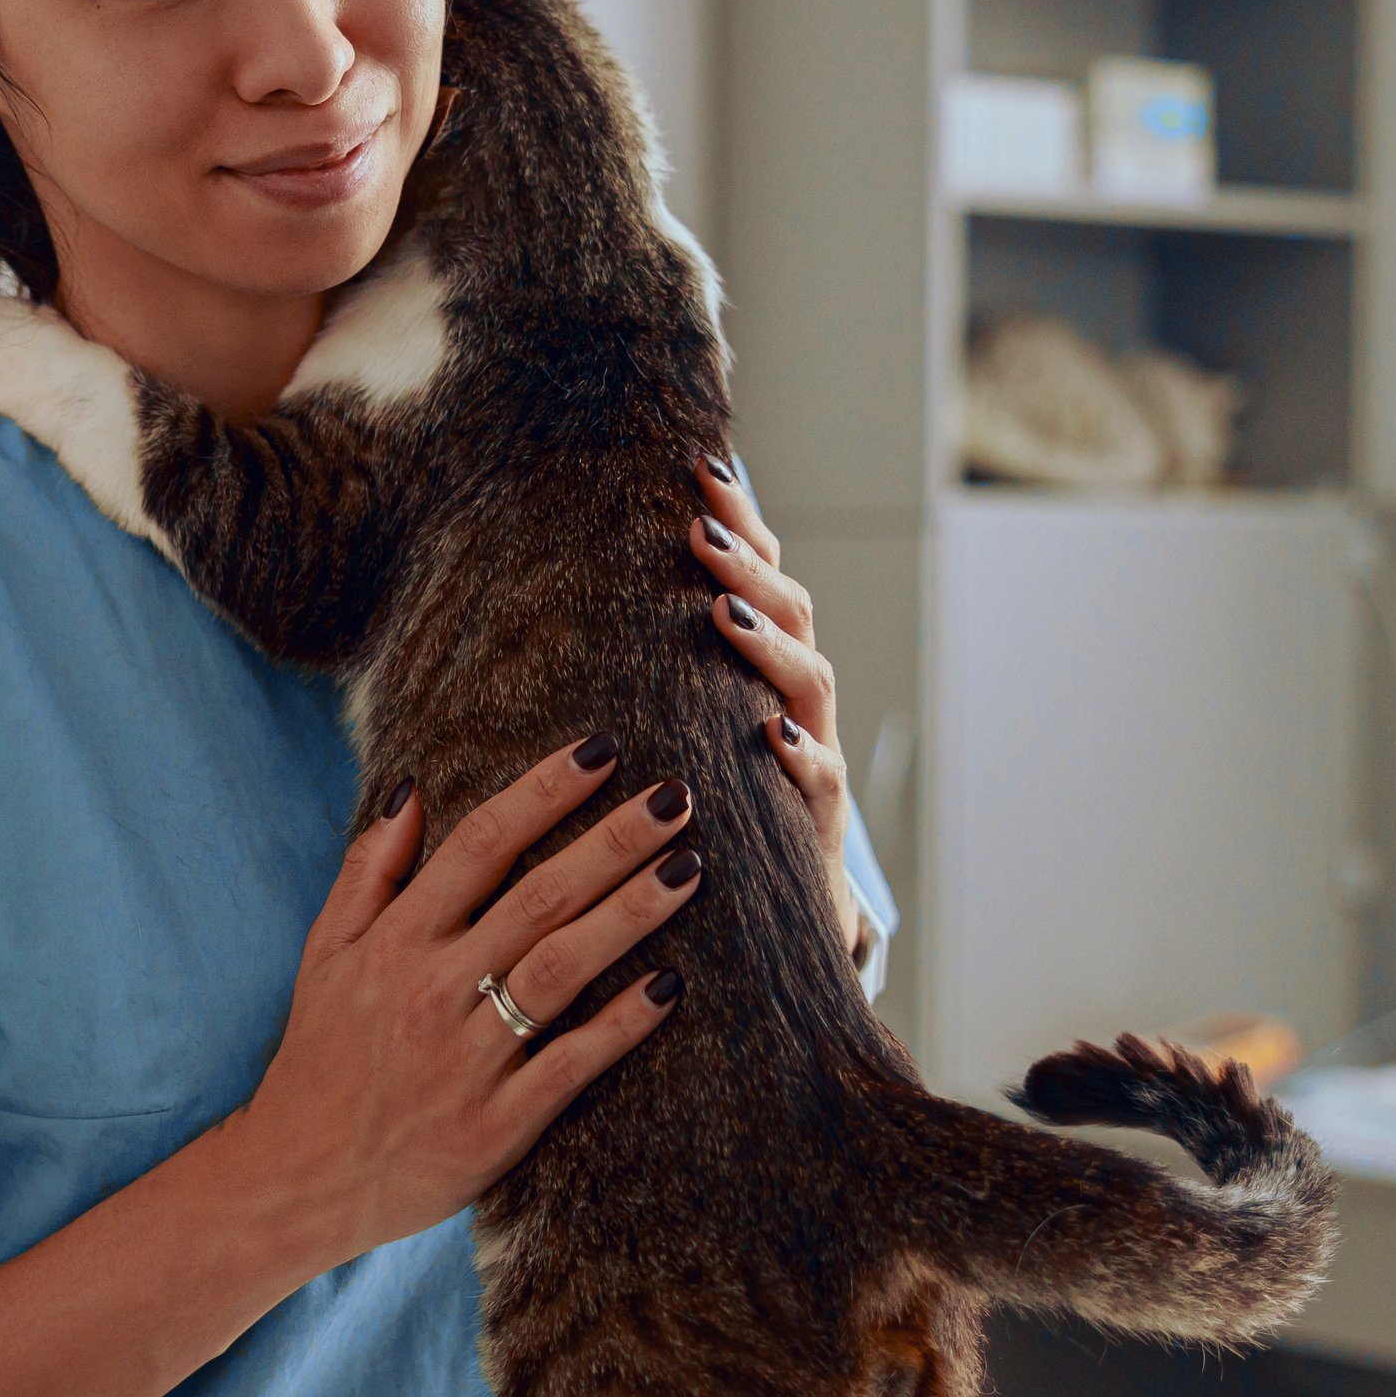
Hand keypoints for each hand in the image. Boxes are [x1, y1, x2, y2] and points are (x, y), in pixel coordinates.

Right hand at [224, 735, 704, 1268]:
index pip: (479, 847)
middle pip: (537, 898)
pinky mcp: (495, 1125)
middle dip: (611, 841)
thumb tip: (411, 790)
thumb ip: (368, 871)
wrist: (298, 1178)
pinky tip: (670, 986)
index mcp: (394, 943)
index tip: (602, 751)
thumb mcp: (324, 954)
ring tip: (688, 868)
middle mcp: (433, 991)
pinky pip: (569, 1065)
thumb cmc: (320, 1058)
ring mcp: (467, 1059)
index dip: (542, 793)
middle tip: (675, 797)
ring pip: (560, 969)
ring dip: (628, 915)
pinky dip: (620, 1025)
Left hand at [693, 457, 863, 966]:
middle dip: (750, 566)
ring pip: (813, 683)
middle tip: (699, 531)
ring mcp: (815, 759)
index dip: (741, 523)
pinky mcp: (821, 827)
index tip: (701, 469)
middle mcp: (797, 703)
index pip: (760, 579)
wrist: (778, 927)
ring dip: (770, 644)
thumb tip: (575, 589)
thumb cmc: (711, 817)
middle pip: (792, 612)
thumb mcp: (681, 735)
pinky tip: (772, 738)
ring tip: (725, 611)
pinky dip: (800, 757)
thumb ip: (653, 673)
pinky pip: (821, 784)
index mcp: (762, 673)